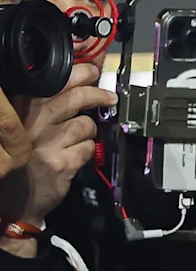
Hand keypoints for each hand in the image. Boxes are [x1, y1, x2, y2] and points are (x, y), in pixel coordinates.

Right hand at [0, 63, 112, 230]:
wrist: (12, 202)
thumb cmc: (19, 157)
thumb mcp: (21, 126)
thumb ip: (42, 105)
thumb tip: (78, 79)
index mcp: (21, 109)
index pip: (52, 81)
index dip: (77, 72)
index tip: (92, 69)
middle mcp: (32, 123)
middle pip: (74, 98)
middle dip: (97, 93)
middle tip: (109, 96)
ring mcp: (47, 144)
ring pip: (85, 124)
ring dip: (91, 129)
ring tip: (84, 135)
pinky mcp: (61, 164)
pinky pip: (88, 148)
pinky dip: (88, 150)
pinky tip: (78, 154)